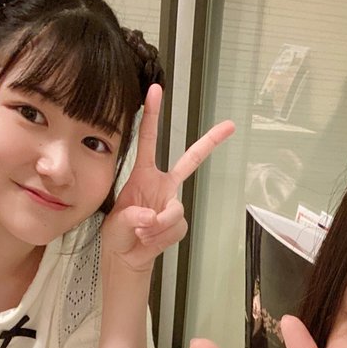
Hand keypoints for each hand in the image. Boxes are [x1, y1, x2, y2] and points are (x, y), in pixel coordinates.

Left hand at [101, 83, 234, 273]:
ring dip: (157, 227)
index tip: (156, 90)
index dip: (152, 115)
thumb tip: (152, 217)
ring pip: (176, 210)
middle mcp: (162, 185)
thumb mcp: (116, 224)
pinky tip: (149, 240)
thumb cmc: (118, 234)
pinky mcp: (178, 222)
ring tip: (141, 234)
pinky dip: (161, 237)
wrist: (126, 257)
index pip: (148, 140)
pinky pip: (175, 228)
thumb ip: (132, 218)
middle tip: (230, 126)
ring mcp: (171, 203)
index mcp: (142, 175)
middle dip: (210, 142)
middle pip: (190, 160)